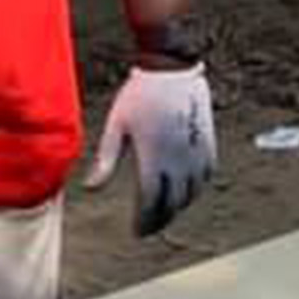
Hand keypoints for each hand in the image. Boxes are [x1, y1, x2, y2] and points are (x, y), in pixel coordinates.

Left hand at [82, 64, 215, 236]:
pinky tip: (186, 190)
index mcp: (153, 158)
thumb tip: (90, 188)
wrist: (171, 67)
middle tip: (148, 228)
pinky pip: (206, 175)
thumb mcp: (116, 126)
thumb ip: (106, 160)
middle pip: (172, 204)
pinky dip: (196, 189)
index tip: (136, 231)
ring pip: (192, 193)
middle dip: (160, 220)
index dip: (144, 222)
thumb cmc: (139, 95)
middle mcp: (178, 160)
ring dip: (178, 206)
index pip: (150, 203)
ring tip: (164, 212)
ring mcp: (196, 152)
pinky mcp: (208, 142)